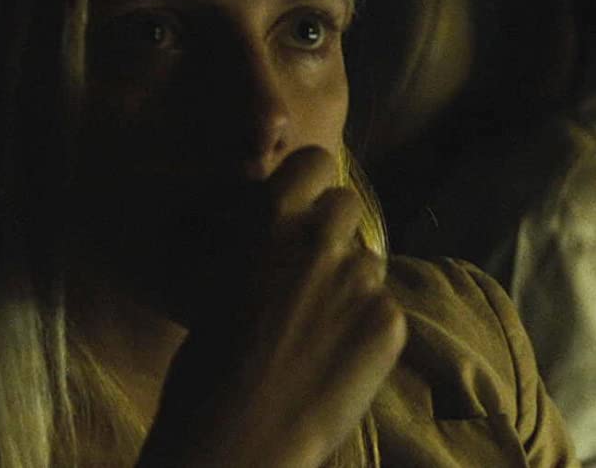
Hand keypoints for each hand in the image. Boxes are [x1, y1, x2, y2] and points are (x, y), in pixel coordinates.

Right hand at [137, 147, 406, 466]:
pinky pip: (384, 310)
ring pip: (368, 263)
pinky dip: (367, 331)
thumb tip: (273, 235)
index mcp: (270, 219)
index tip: (305, 204)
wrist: (239, 433)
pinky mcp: (389, 322)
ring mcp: (360, 280)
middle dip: (334, 231)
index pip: (315, 161)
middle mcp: (320, 238)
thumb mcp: (216, 284)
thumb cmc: (206, 368)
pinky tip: (335, 362)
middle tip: (314, 272)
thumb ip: (257, 247)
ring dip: (350, 285)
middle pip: (348, 206)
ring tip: (318, 331)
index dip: (311, 183)